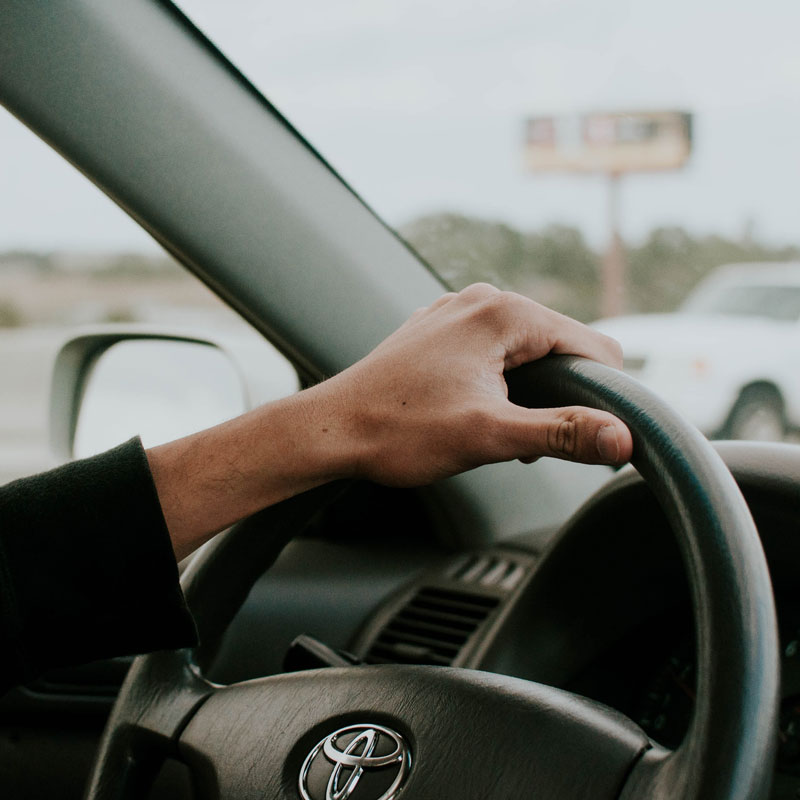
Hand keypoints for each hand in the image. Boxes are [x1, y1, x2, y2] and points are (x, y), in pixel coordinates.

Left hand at [308, 283, 632, 485]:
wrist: (332, 429)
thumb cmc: (400, 430)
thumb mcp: (488, 436)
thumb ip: (561, 433)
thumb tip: (623, 438)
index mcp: (504, 313)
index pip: (593, 345)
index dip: (603, 394)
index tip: (588, 435)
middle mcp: (482, 299)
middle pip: (559, 346)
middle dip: (558, 395)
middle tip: (523, 439)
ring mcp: (457, 312)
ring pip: (526, 350)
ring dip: (527, 392)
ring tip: (491, 427)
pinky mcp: (440, 330)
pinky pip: (492, 350)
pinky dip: (499, 382)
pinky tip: (471, 411)